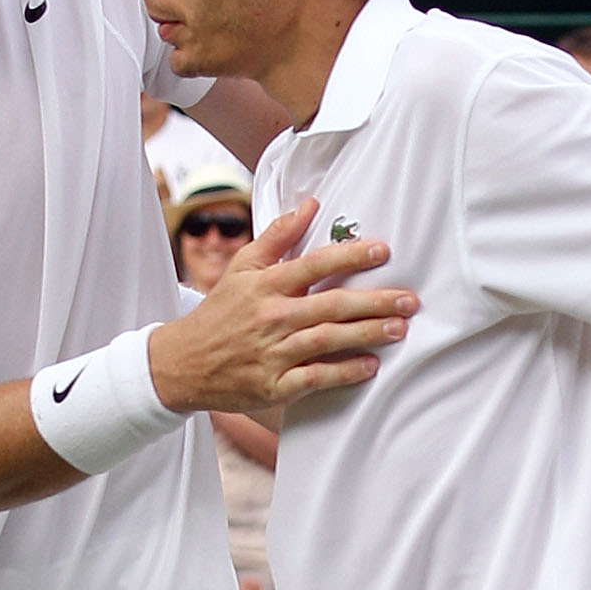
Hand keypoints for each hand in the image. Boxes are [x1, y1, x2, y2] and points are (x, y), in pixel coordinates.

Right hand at [147, 200, 416, 411]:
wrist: (182, 364)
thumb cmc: (220, 312)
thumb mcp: (241, 268)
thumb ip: (277, 236)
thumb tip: (311, 204)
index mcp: (265, 284)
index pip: (314, 264)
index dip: (349, 256)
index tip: (382, 251)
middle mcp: (271, 317)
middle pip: (330, 305)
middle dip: (373, 302)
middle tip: (409, 299)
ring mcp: (273, 353)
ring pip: (327, 340)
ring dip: (365, 335)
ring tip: (399, 330)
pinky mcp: (274, 385)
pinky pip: (315, 377)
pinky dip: (343, 372)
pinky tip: (369, 366)